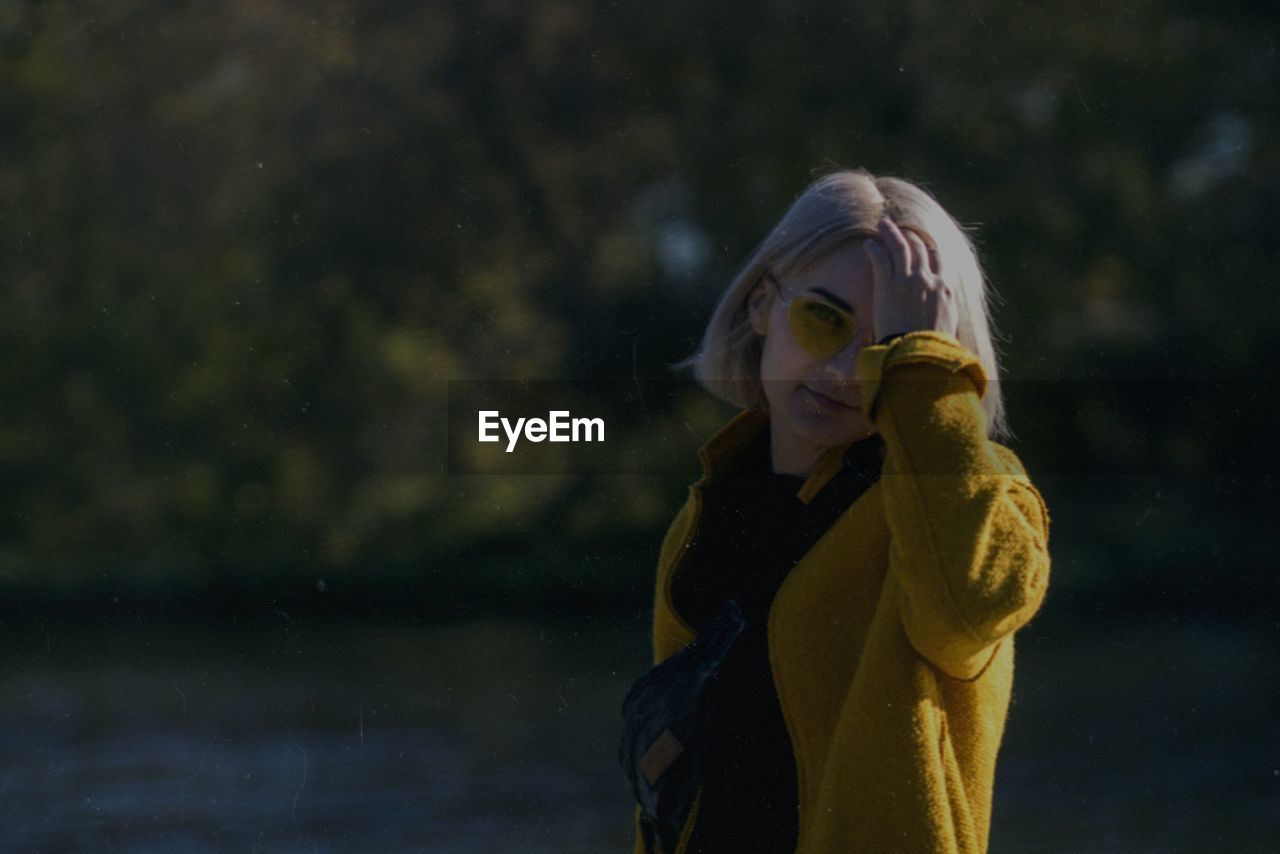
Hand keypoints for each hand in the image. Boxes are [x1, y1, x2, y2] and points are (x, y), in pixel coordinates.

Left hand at [863, 218, 958, 340]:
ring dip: (891, 233)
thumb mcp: (947, 324)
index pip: (939, 259)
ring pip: (900, 247)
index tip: (922, 244)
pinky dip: (875, 248)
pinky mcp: (887, 285)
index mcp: (945, 288)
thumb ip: (944, 308)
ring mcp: (907, 280)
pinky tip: (869, 244)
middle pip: (919, 248)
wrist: (918, 352)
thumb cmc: (932, 346)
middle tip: (901, 230)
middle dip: (910, 236)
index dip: (929, 249)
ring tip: (883, 224)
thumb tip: (942, 309)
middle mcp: (928, 279)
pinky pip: (880, 259)